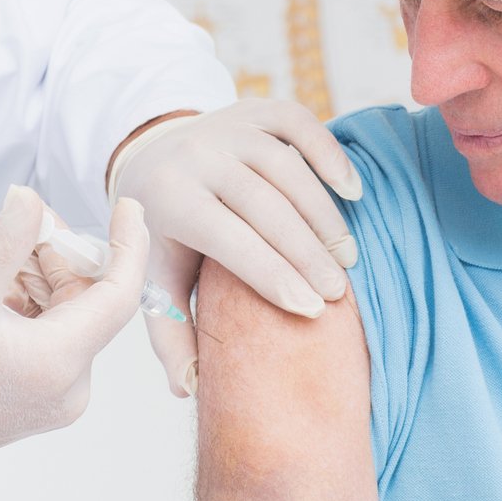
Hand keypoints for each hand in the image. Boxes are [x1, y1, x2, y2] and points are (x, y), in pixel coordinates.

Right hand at [0, 187, 147, 484]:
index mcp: (59, 363)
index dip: (127, 244)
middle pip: (88, 302)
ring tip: (0, 265)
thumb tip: (30, 198)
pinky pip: (54, 338)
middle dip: (61, 257)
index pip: (119, 294)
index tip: (128, 206)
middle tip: (27, 224)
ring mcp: (57, 396)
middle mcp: (70, 386)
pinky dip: (34, 308)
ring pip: (68, 317)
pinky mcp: (41, 397)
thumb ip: (2, 242)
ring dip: (43, 281)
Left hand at [110, 98, 361, 397]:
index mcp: (170, 199)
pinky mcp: (254, 110)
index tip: (312, 308)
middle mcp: (196, 155)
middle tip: (339, 288)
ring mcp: (227, 127)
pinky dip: (328, 153)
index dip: (272, 274)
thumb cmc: (164, 233)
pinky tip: (351, 191)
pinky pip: (297, 124)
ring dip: (321, 211)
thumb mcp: (157, 280)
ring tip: (345, 254)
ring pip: (285, 165)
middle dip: (305, 249)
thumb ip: (171, 333)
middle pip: (263, 203)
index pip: (228, 238)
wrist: (150, 157)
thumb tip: (189, 390)